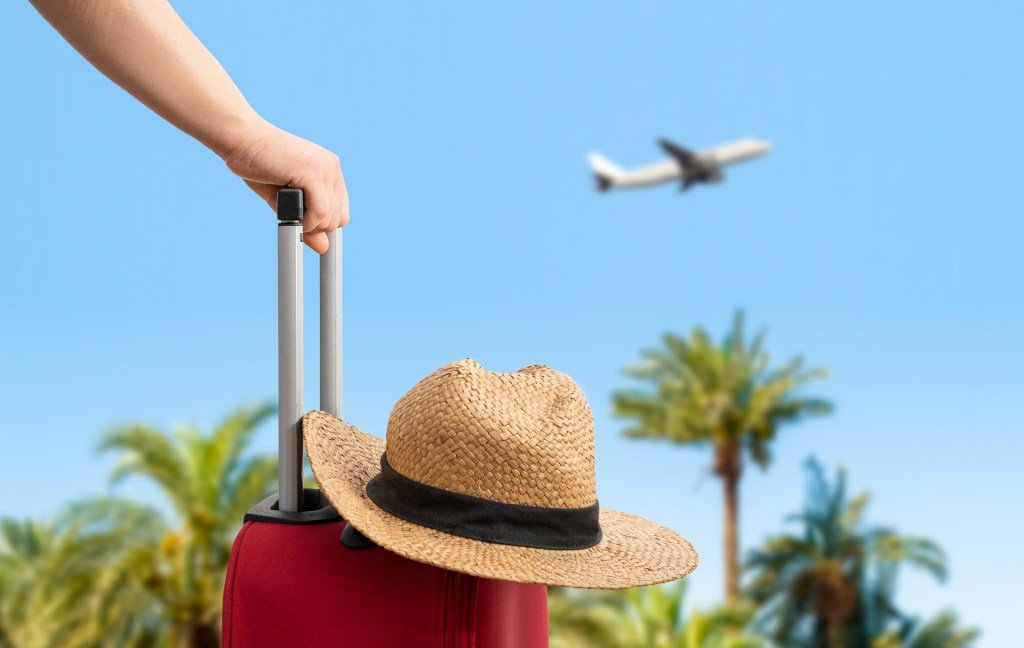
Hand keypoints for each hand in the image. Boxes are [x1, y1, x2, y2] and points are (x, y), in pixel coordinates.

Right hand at [223, 120, 348, 252]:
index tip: (304, 228)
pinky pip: (320, 213)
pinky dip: (305, 222)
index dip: (322, 226)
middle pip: (337, 219)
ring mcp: (325, 168)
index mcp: (329, 171)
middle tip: (288, 214)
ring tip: (284, 208)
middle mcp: (332, 168)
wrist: (240, 140)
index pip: (341, 212)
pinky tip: (288, 214)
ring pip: (329, 219)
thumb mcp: (287, 202)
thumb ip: (306, 222)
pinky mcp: (312, 172)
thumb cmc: (259, 167)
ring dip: (306, 224)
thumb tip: (323, 248)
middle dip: (312, 227)